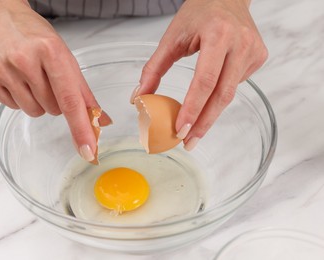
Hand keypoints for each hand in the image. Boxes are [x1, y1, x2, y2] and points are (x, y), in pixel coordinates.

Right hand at [0, 0, 110, 161]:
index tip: (89, 151)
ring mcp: (1, 70)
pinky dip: (18, 97)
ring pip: (33, 112)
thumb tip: (102, 121)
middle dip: (55, 101)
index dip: (81, 129)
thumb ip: (84, 92)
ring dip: (37, 102)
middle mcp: (24, 60)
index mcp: (50, 52)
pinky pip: (13, 107)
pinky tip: (14, 78)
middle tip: (47, 79)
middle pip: (52, 109)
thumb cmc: (35, 36)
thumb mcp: (65, 56)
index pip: (70, 100)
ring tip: (30, 78)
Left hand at [132, 0, 267, 149]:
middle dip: (204, 123)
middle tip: (189, 142)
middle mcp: (241, 43)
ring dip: (211, 113)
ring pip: (230, 93)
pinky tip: (212, 88)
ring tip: (195, 127)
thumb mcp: (171, 37)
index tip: (181, 130)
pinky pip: (236, 84)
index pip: (205, 81)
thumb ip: (154, 68)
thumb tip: (139, 98)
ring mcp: (254, 51)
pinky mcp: (259, 57)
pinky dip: (220, 93)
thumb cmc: (198, 13)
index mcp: (218, 34)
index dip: (192, 109)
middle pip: (222, 95)